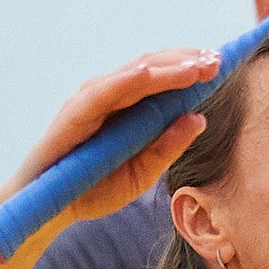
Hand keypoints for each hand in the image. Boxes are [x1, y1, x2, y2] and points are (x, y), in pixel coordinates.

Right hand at [0, 47, 219, 228]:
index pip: (162, 77)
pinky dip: (125, 81)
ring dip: (167, 68)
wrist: (47, 209)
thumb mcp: (141, 173)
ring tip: (197, 66)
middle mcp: (109, 97)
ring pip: (133, 75)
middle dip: (186, 62)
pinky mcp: (73, 115)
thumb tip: (199, 118)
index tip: (222, 62)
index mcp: (126, 107)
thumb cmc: (92, 189)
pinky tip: (149, 75)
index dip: (190, 68)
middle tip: (218, 59)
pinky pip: (102, 94)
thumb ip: (167, 147)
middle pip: (152, 68)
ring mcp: (90, 102)